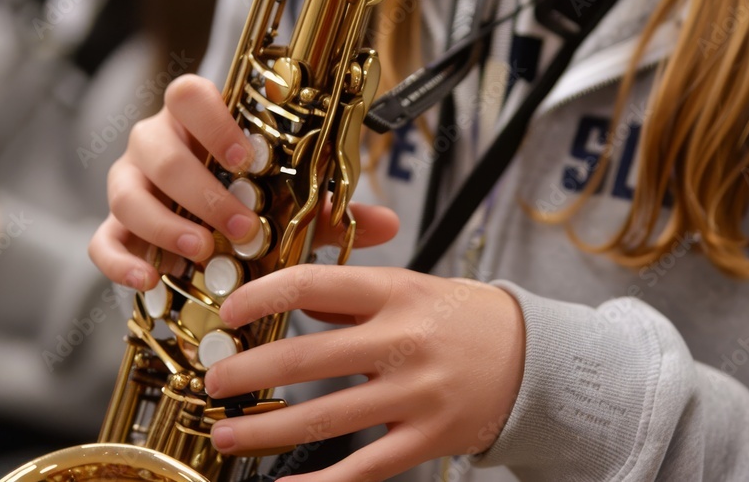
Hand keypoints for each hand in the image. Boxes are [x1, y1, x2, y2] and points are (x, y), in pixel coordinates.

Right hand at [90, 74, 399, 290]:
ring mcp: (130, 184)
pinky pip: (102, 240)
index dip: (214, 121)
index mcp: (200, 124)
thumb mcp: (291, 204)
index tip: (247, 158)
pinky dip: (120, 263)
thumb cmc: (249, 200)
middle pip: (157, 147)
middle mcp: (157, 145)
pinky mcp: (115, 226)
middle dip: (201, 190)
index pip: (189, 95)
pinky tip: (150, 283)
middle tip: (240, 226)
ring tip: (200, 253)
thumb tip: (387, 223)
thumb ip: (330, 209)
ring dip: (165, 224)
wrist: (206, 225)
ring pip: (126, 191)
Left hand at [203, 264, 525, 481]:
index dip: (258, 298)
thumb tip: (293, 300)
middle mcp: (402, 341)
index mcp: (395, 292)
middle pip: (305, 358)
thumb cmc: (462, 317)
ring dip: (264, 430)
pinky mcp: (427, 440)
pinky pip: (362, 469)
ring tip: (226, 434)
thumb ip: (351, 292)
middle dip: (246, 373)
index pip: (310, 285)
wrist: (533, 358)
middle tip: (214, 383)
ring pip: (324, 418)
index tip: (229, 313)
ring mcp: (415, 394)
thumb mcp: (411, 286)